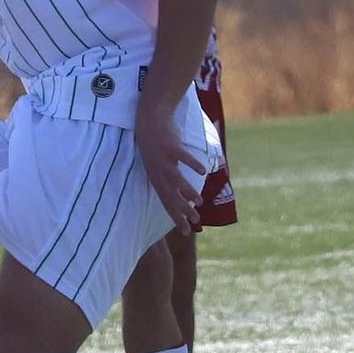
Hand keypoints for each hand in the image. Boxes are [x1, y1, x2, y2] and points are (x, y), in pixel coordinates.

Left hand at [136, 111, 205, 234]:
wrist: (149, 121)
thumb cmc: (156, 146)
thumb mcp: (159, 167)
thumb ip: (170, 180)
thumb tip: (183, 195)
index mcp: (155, 178)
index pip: (166, 202)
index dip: (175, 216)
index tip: (186, 231)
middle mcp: (158, 172)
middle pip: (171, 195)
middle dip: (182, 210)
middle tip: (195, 221)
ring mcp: (164, 159)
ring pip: (176, 180)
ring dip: (187, 192)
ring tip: (199, 202)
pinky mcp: (171, 146)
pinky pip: (183, 156)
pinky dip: (192, 164)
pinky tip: (203, 172)